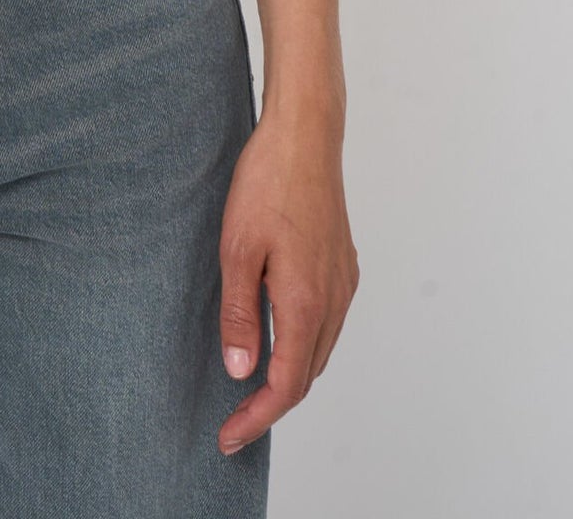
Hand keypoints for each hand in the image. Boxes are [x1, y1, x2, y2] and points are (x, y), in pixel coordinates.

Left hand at [216, 104, 358, 453]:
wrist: (305, 136)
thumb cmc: (267, 183)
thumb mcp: (237, 249)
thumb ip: (241, 314)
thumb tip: (241, 371)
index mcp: (306, 302)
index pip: (286, 385)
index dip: (257, 419)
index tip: (229, 437)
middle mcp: (333, 299)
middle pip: (307, 374)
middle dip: (271, 406)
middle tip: (233, 423)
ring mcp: (343, 281)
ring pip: (320, 350)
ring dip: (289, 377)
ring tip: (252, 391)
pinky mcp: (343, 264)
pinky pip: (327, 322)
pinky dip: (303, 345)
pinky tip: (280, 339)